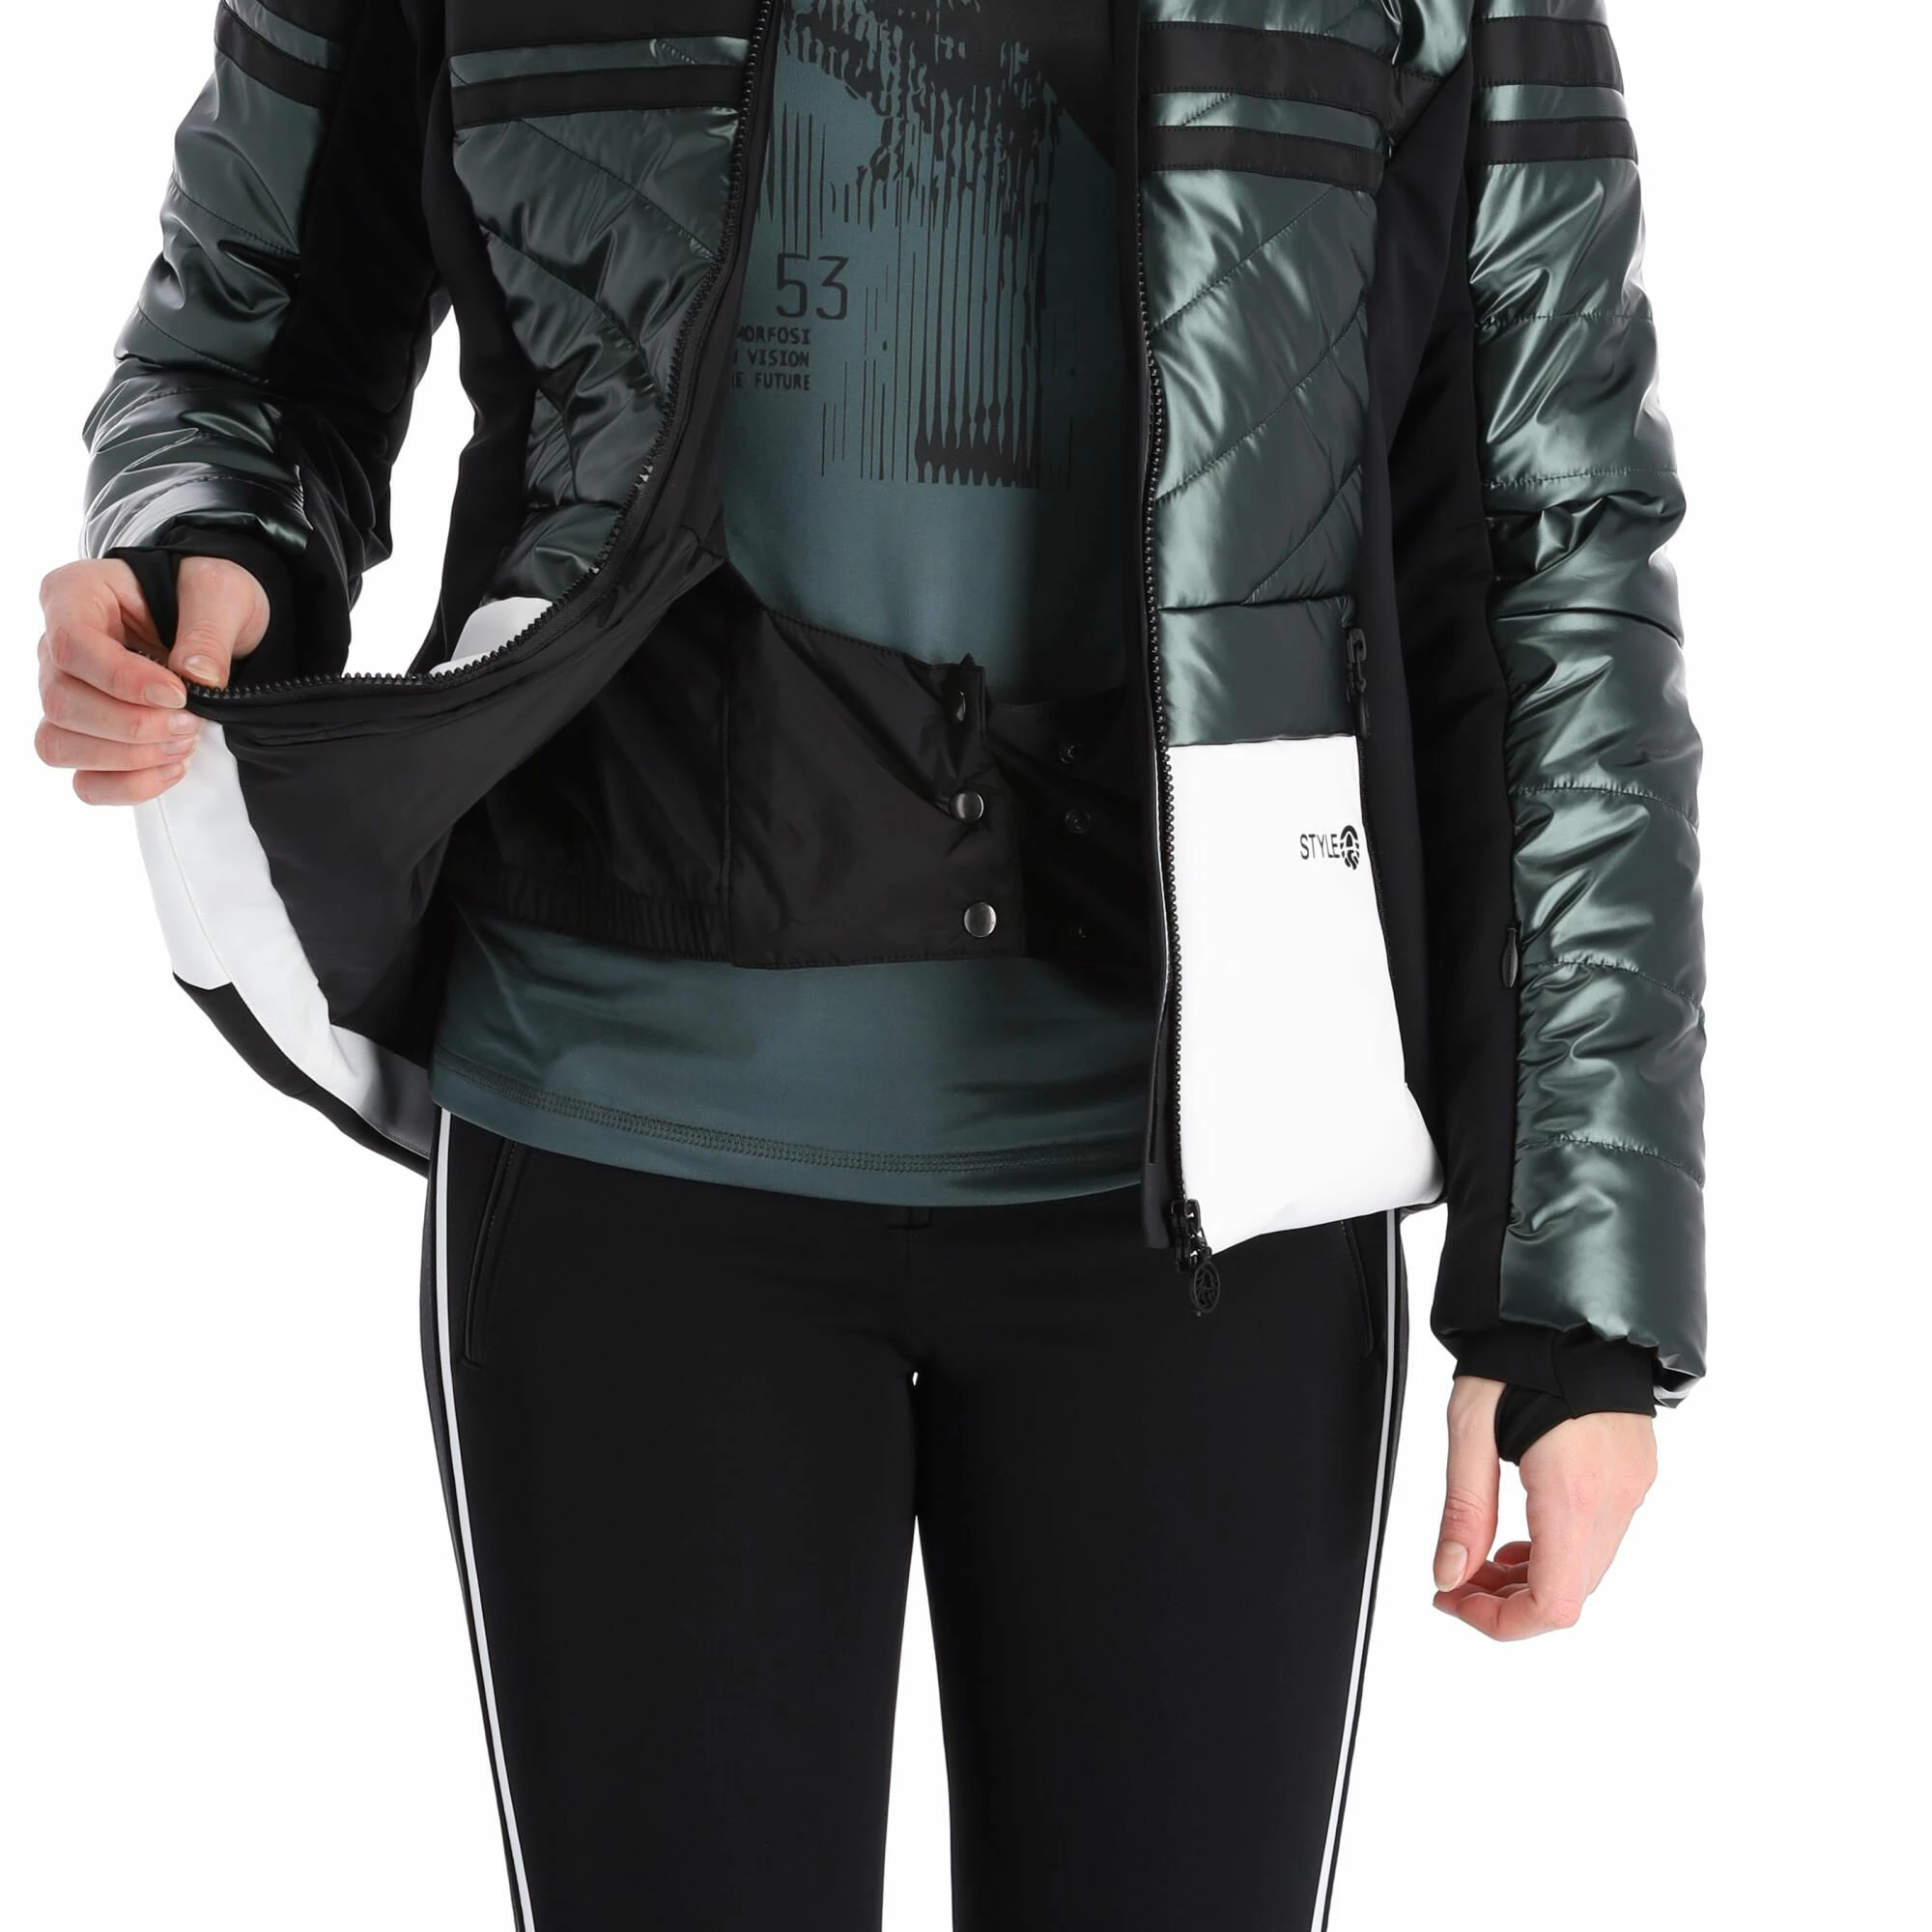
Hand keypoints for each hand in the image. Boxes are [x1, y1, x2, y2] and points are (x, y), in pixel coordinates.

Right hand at [35, 554, 268, 803]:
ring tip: (184, 742)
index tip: (179, 694)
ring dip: (128, 757)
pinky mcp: (86, 737)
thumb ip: (208, 631)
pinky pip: (83, 780)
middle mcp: (56, 647)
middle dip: (132, 726)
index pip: (71, 645)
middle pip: (61, 703)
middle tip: (191, 722)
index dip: (123, 680)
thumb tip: (197, 676)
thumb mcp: (220, 594)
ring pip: (59, 745)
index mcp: (75, 595)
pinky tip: (171, 768)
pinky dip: (127, 785)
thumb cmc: (205, 595)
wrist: (217, 620)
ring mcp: (66, 695)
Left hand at [1430, 1375, 1655, 1639]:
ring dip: (1532, 1578)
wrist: (1577, 1307)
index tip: (1453, 1601)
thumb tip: (1450, 1575)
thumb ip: (1463, 1507)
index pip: (1552, 1605)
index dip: (1501, 1623)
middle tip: (1456, 1577)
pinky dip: (1558, 1550)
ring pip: (1585, 1572)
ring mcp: (1631, 1489)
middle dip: (1507, 1602)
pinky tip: (1521, 1529)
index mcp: (1572, 1493)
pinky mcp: (1635, 1475)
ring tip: (1481, 1553)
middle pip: (1568, 1595)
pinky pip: (1600, 1539)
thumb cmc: (1521, 1353)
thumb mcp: (1470, 1424)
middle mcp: (1613, 1501)